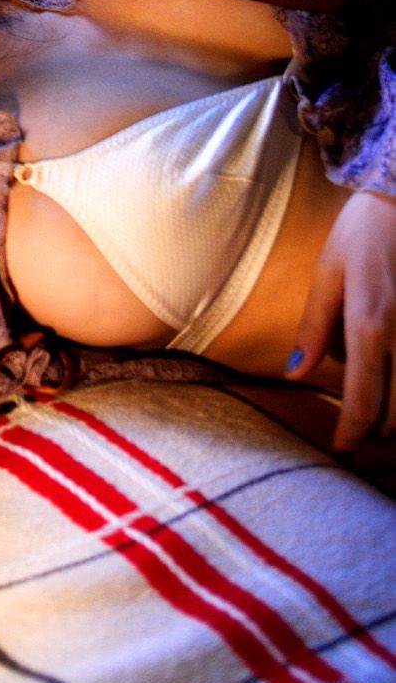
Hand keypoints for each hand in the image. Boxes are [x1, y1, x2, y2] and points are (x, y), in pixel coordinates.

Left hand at [288, 190, 395, 450]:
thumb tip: (296, 375)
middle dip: (377, 432)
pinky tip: (390, 378)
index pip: (364, 403)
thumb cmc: (363, 233)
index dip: (352, 436)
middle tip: (356, 434)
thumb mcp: (328, 274)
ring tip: (375, 411)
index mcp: (370, 326)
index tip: (340, 449)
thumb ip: (314, 328)